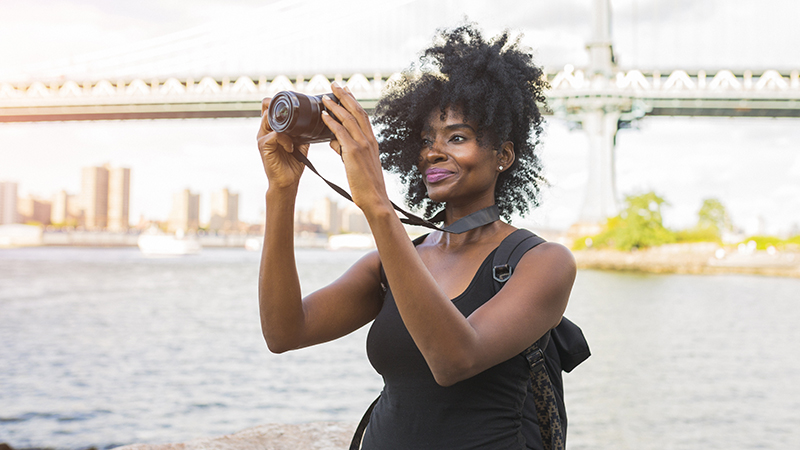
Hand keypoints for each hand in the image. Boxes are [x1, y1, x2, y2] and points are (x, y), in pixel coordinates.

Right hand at [256, 97, 308, 190]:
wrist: (288, 181)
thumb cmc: (293, 163)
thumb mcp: (300, 142)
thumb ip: (301, 130)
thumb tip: (314, 118)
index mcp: (272, 128)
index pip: (269, 106)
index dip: (278, 101)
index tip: (294, 105)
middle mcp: (265, 130)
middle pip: (266, 108)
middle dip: (282, 109)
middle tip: (295, 118)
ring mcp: (262, 138)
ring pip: (269, 118)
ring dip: (285, 124)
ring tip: (294, 136)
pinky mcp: (263, 146)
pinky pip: (274, 135)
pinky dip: (285, 139)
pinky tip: (291, 148)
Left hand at [321, 84, 391, 214]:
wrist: (375, 198)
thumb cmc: (366, 184)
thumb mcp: (356, 164)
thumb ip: (345, 150)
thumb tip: (334, 142)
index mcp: (372, 142)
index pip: (362, 116)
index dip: (353, 102)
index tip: (345, 92)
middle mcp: (369, 140)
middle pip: (357, 111)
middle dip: (345, 96)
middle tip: (335, 85)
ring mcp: (362, 145)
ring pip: (349, 118)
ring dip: (335, 105)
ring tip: (324, 96)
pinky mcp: (354, 153)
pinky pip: (341, 133)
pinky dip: (331, 122)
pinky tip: (323, 115)